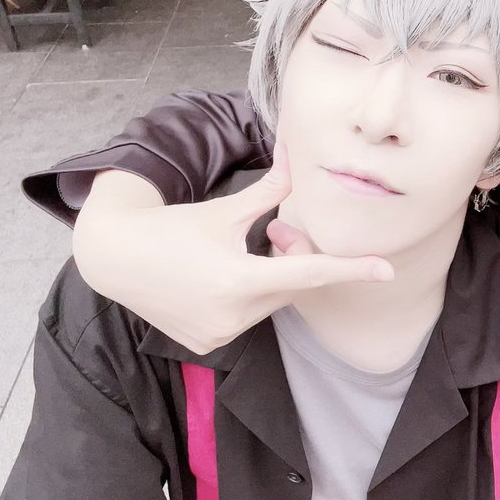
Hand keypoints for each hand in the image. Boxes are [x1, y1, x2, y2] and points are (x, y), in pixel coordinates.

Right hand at [72, 144, 393, 353]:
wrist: (113, 258)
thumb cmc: (171, 228)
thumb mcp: (225, 209)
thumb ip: (271, 189)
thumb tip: (299, 155)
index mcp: (238, 280)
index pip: (309, 274)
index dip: (350, 269)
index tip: (386, 269)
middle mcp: (232, 315)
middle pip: (291, 287)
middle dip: (292, 258)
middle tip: (274, 232)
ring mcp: (220, 334)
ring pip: (273, 303)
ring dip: (271, 278)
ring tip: (241, 254)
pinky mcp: (209, 344)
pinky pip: (249, 318)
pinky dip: (249, 297)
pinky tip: (217, 279)